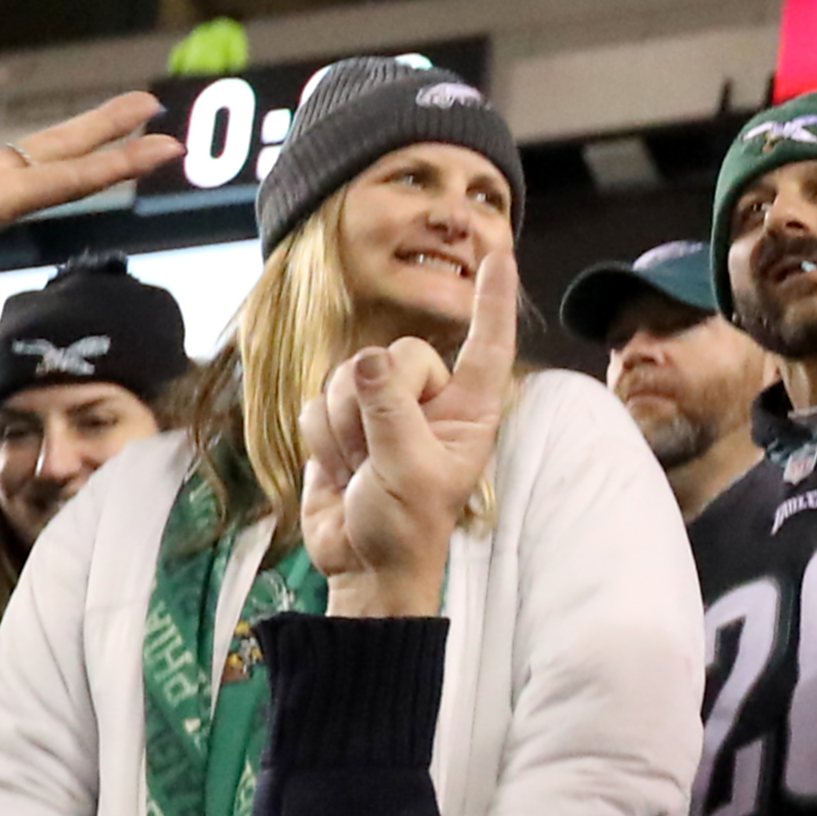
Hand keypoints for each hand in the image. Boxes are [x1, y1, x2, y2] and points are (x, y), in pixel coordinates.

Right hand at [298, 236, 522, 618]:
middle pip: (395, 353)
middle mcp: (429, 397)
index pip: (486, 344)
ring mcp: (381, 404)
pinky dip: (320, 437)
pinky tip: (339, 468)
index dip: (493, 300)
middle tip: (381, 455)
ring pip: (349, 374)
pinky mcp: (339, 417)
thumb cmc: (405, 525)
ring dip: (344, 427)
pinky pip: (316, 401)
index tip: (500, 254)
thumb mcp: (410, 471)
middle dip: (377, 403)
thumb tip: (368, 360)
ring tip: (362, 467)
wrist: (359, 561)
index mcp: (468, 408)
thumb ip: (391, 412)